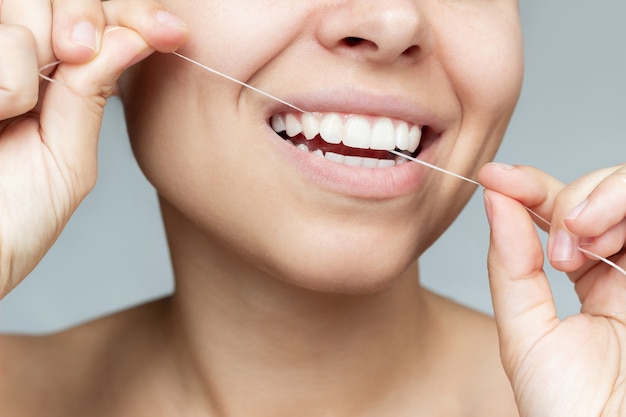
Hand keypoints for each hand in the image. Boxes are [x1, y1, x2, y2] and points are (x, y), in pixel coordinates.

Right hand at [0, 0, 187, 297]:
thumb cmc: (7, 222)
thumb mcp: (66, 161)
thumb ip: (90, 97)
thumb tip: (132, 38)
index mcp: (50, 81)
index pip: (99, 19)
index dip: (135, 16)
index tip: (170, 33)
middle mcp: (10, 59)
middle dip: (85, 16)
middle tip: (76, 53)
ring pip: (25, 10)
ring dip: (34, 60)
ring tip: (12, 112)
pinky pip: (1, 43)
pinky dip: (6, 84)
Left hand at [478, 163, 625, 416]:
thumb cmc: (571, 408)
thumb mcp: (525, 333)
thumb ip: (510, 266)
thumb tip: (494, 198)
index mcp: (590, 280)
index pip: (561, 213)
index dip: (529, 187)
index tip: (493, 176)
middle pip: (602, 194)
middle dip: (572, 198)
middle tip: (557, 241)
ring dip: (602, 200)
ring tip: (577, 241)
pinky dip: (625, 207)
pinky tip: (600, 242)